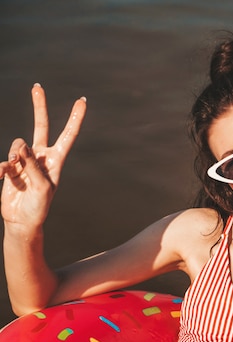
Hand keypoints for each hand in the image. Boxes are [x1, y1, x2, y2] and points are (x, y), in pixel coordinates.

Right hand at [0, 84, 85, 228]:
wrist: (21, 221)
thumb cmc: (38, 207)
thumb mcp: (42, 188)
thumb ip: (33, 166)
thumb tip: (22, 145)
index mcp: (56, 160)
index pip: (68, 135)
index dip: (75, 118)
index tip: (82, 100)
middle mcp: (42, 157)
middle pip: (41, 126)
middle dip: (39, 106)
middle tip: (37, 86)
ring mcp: (25, 160)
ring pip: (17, 145)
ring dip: (15, 156)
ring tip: (16, 170)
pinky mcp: (10, 167)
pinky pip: (4, 160)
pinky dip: (2, 168)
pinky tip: (3, 176)